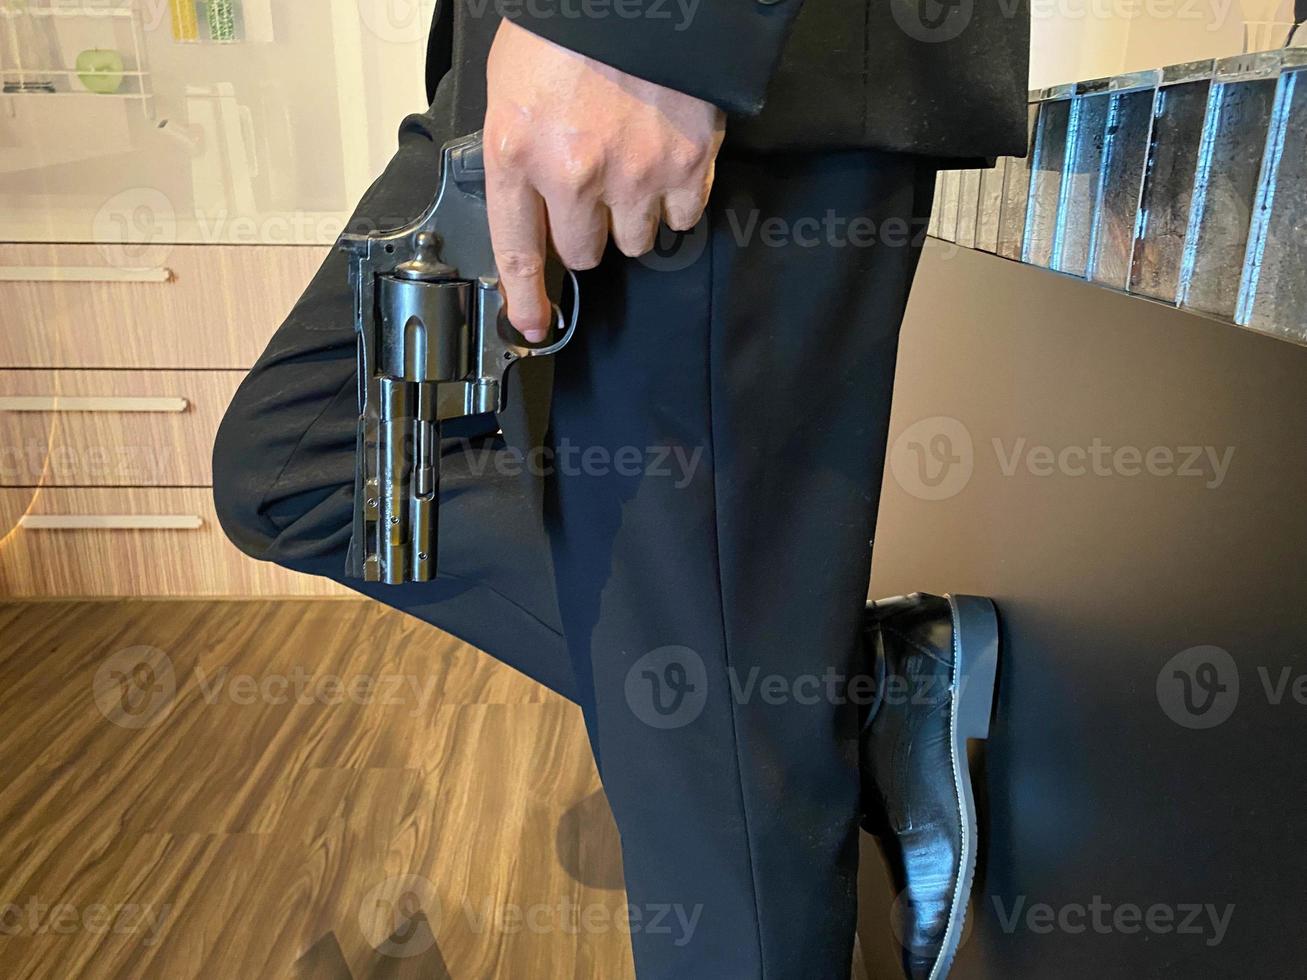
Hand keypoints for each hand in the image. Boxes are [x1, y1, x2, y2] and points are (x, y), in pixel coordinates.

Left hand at [484, 19, 725, 339]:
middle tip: (595, 188)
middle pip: (583, 252)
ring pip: (635, 240)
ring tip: (633, 163)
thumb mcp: (514, 86)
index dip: (526, 298)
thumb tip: (533, 210)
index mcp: (516, 150)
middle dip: (587, 228)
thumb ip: (519, 155)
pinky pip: (683, 217)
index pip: (518, 251)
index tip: (533, 324)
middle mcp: (572, 173)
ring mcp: (633, 173)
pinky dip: (677, 198)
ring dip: (633, 214)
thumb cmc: (570, 25)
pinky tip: (667, 160)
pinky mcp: (684, 165)